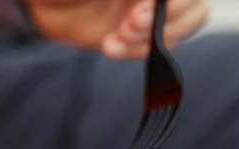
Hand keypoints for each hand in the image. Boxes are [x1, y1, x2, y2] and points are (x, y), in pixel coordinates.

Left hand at [26, 0, 209, 58]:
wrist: (43, 3)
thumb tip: (151, 2)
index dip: (175, 2)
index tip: (140, 8)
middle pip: (196, 9)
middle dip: (168, 19)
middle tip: (131, 22)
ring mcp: (150, 15)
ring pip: (176, 34)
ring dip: (148, 39)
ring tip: (117, 34)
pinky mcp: (136, 40)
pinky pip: (150, 53)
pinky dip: (131, 53)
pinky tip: (108, 45)